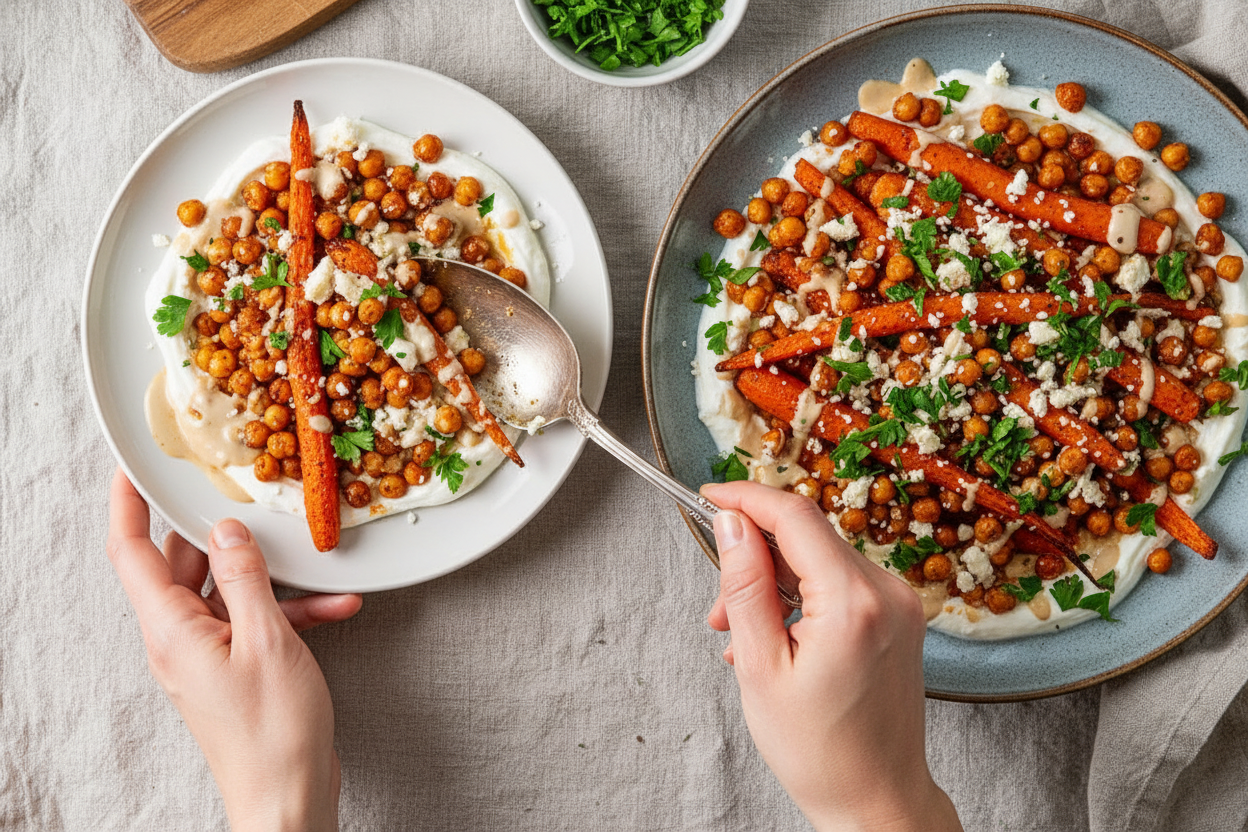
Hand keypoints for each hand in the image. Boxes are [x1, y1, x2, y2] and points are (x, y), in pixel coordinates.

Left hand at [106, 469, 361, 831]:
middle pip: (184, 564)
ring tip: (306, 552)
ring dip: (270, 573)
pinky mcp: (239, 667)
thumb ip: (245, 578)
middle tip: (235, 490)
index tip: (133, 469)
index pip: (132, 552)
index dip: (128, 506)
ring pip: (228, 589)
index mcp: (171, 630)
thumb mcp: (267, 640)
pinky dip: (293, 608)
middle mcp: (181, 639)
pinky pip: (257, 620)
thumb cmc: (272, 732)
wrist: (289, 795)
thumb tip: (227, 531)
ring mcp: (209, 654)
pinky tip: (335, 604)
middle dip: (213, 528)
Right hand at [703, 481, 960, 831]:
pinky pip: (839, 583)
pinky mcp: (899, 617)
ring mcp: (899, 604)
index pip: (795, 515)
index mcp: (854, 602)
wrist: (877, 801)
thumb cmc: (821, 751)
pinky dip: (801, 598)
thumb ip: (745, 586)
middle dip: (753, 557)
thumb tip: (732, 524)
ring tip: (741, 635)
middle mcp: (887, 592)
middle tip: (718, 608)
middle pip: (806, 536)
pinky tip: (775, 638)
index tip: (708, 497)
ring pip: (819, 559)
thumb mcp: (761, 667)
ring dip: (774, 582)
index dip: (745, 497)